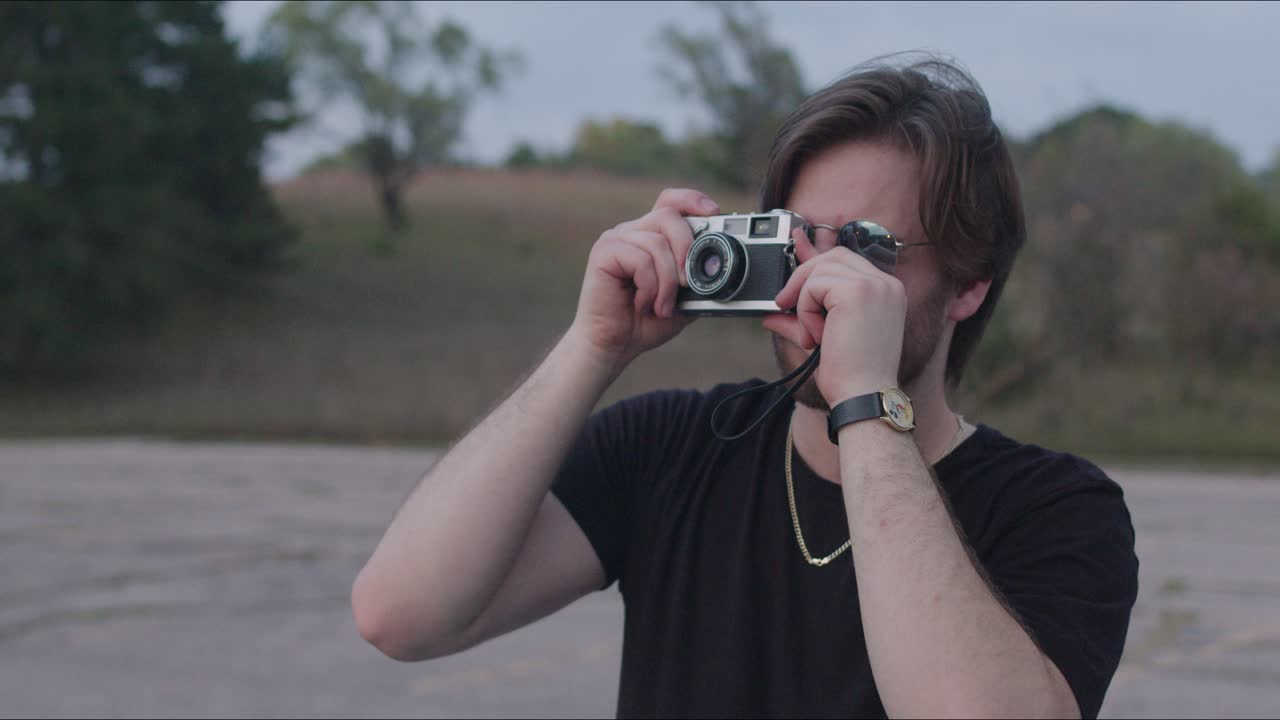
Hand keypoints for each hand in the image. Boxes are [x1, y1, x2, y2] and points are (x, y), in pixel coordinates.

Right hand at [567, 188, 719, 372]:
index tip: (714, 213)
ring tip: (662, 306)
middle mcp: (633, 231)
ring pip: (657, 243)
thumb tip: (720, 264)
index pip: (671, 201)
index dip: (692, 200)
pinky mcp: (604, 252)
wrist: (616, 345)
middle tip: (687, 283)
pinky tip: (643, 304)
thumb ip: (699, 277)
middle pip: (668, 215)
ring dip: (667, 281)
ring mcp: (616, 239)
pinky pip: (640, 259)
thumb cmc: (646, 321)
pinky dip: (649, 286)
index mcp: (651, 235)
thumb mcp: (685, 297)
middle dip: (687, 248)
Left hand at [762, 228, 906, 404]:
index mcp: (886, 292)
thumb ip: (804, 312)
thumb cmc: (851, 375)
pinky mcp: (856, 291)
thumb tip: (773, 310)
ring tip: (813, 335)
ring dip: (804, 304)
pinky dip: (805, 312)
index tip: (796, 246)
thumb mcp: (824, 334)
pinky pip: (813, 286)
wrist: (863, 397)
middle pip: (832, 256)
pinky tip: (816, 336)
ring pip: (819, 271)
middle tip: (784, 304)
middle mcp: (886, 284)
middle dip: (802, 277)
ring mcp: (874, 284)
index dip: (815, 259)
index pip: (846, 260)